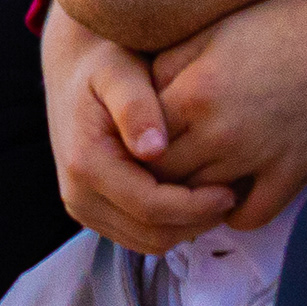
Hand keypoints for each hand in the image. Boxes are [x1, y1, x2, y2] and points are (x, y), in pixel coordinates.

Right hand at [46, 0, 237, 255]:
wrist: (75, 69)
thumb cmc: (105, 64)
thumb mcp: (120, 72)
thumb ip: (135, 106)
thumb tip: (153, 149)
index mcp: (86, 163)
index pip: (150, 208)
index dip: (195, 207)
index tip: (231, 191)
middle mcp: (77, 193)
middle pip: (151, 234)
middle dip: (196, 221)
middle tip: (231, 195)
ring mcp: (82, 206)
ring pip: (148, 241)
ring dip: (186, 227)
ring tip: (215, 195)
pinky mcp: (92, 211)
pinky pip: (139, 235)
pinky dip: (170, 224)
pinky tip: (192, 196)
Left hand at [143, 0, 306, 229]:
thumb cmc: (272, 26)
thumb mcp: (206, 34)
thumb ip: (164, 69)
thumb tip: (135, 103)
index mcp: (193, 96)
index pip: (140, 144)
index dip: (133, 147)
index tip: (136, 142)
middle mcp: (221, 134)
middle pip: (166, 178)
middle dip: (156, 176)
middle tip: (157, 169)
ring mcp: (259, 157)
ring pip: (203, 200)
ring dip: (192, 196)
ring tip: (188, 183)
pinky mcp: (293, 172)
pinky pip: (252, 216)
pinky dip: (235, 213)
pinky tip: (229, 195)